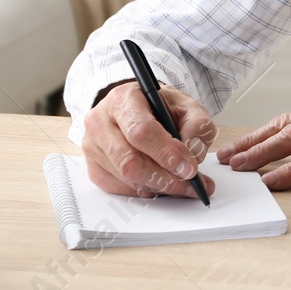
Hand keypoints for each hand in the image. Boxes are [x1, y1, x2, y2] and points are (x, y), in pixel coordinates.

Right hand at [81, 83, 217, 199]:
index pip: (140, 131)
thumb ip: (197, 124)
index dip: (166, 152)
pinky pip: (120, 188)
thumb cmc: (160, 107)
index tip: (189, 167)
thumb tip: (194, 152)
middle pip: (130, 160)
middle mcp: (100, 122)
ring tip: (183, 184)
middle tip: (190, 182)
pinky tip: (161, 182)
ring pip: (126, 178)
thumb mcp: (186, 105)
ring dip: (159, 186)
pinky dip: (146, 190)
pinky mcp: (94, 168)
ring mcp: (93, 147)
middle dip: (164, 177)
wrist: (138, 108)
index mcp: (123, 100)